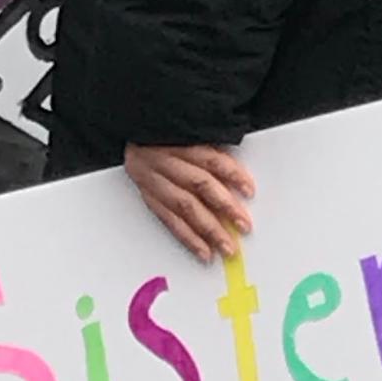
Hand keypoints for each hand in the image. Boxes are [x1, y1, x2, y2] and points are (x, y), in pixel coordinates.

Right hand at [125, 145, 255, 263]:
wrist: (133, 129)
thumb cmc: (166, 133)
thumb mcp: (190, 132)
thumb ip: (212, 152)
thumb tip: (238, 180)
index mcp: (179, 140)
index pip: (210, 159)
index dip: (232, 175)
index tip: (249, 190)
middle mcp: (164, 160)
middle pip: (199, 184)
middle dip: (225, 207)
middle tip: (243, 225)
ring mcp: (154, 179)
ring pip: (185, 207)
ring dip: (208, 230)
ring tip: (226, 247)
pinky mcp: (148, 196)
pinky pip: (169, 220)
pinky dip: (188, 238)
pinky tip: (203, 251)